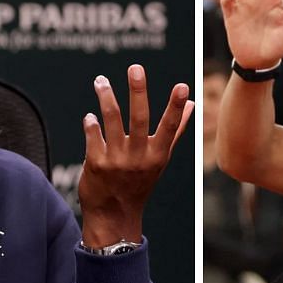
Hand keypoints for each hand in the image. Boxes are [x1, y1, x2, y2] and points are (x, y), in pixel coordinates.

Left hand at [78, 65, 193, 246]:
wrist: (113, 215)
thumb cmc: (138, 183)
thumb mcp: (160, 160)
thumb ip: (175, 131)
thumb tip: (192, 105)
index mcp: (157, 155)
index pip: (170, 127)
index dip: (176, 106)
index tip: (183, 87)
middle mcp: (138, 157)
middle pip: (139, 118)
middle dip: (138, 91)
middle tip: (136, 67)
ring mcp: (117, 161)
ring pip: (111, 121)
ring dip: (106, 98)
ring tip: (101, 81)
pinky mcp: (96, 164)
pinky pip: (93, 136)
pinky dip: (91, 123)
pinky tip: (90, 117)